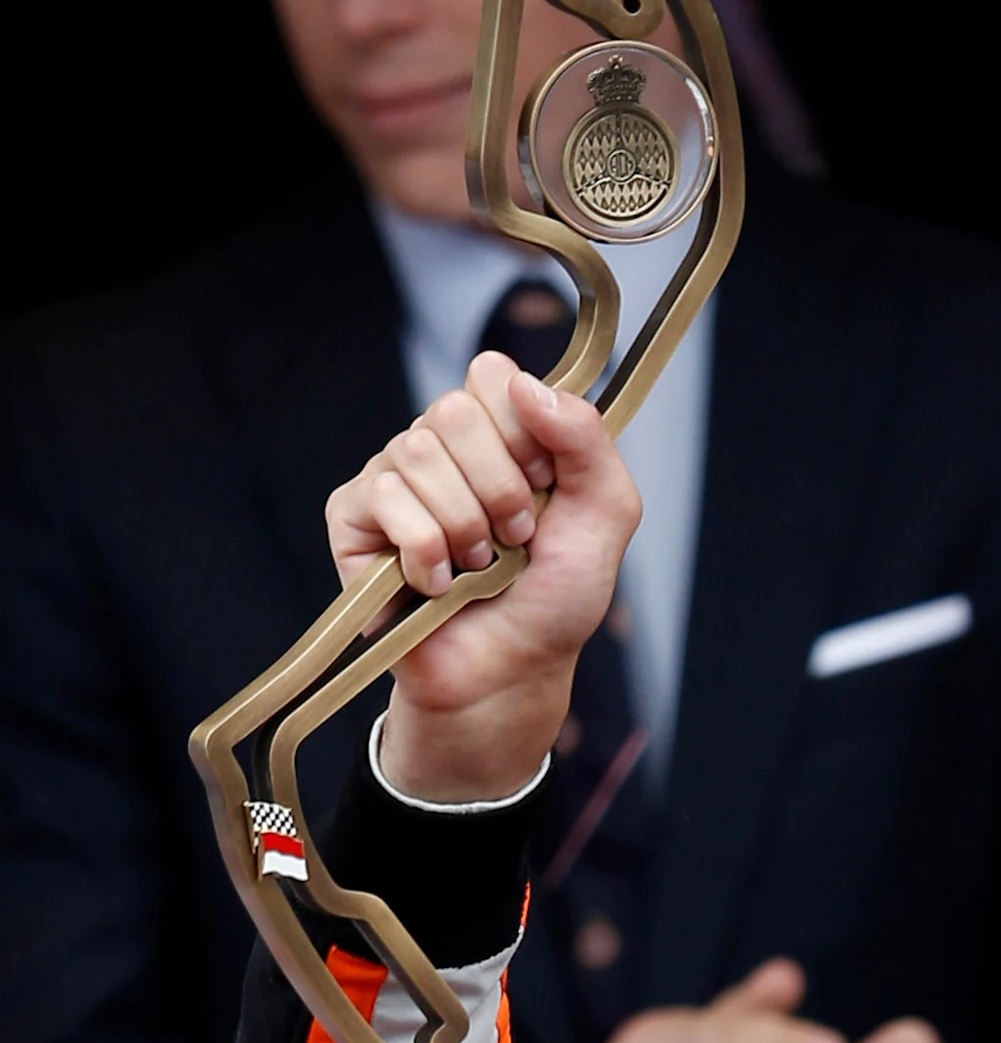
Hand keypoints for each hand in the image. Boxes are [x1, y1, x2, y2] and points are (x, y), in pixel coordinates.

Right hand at [335, 350, 639, 801]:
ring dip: (467, 526)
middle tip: (516, 535)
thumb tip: (525, 384)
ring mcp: (392, 476)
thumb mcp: (606, 513)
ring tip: (480, 566)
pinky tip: (438, 583)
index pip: (491, 374)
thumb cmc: (556, 594)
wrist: (512, 667)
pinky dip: (426, 551)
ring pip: (417, 454)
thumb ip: (587, 439)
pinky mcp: (353, 517)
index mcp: (499, 430)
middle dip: (501, 486)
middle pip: (453, 410)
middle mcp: (441, 443)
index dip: (523, 432)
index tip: (545, 484)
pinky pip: (384, 498)